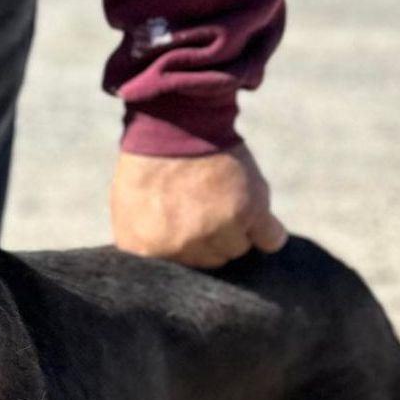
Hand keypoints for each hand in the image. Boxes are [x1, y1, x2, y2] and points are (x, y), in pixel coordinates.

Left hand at [110, 144, 286, 268]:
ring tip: (221, 198)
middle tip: (201, 206)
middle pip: (211, 262)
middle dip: (208, 239)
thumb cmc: (149, 164)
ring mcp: (216, 231)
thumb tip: (160, 276)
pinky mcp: (248, 212)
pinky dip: (269, 230)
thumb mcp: (128, 211)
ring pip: (237, 248)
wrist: (175, 121)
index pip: (178, 279)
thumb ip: (143, 248)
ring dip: (236, 229)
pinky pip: (271, 239)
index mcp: (148, 252)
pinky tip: (258, 218)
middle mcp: (182, 249)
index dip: (186, 255)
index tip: (187, 239)